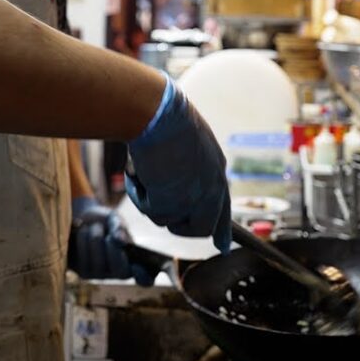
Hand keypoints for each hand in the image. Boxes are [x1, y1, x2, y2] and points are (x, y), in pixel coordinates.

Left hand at [69, 196, 156, 285]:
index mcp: (133, 261)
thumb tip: (121, 241)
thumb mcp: (114, 219)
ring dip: (95, 234)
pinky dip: (82, 238)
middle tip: (108, 233)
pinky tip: (82, 234)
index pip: (145, 279)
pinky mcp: (83, 273)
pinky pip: (82, 256)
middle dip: (112, 244)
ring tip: (93, 229)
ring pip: (98, 257)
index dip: (144, 276)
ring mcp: (100, 275)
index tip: (138, 267)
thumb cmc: (103, 221)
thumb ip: (119, 227)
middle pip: (119, 268)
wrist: (81, 219)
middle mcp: (118, 273)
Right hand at [126, 74, 231, 253]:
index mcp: (216, 169)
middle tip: (158, 207)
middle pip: (201, 227)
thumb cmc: (164, 118)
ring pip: (169, 221)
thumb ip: (187, 167)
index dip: (222, 230)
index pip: (223, 206)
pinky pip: (150, 212)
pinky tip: (137, 171)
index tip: (223, 246)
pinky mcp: (172, 205)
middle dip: (178, 225)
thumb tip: (169, 187)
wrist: (156, 114)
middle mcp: (212, 188)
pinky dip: (138, 194)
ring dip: (151, 200)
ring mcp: (194, 199)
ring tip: (144, 171)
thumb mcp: (184, 143)